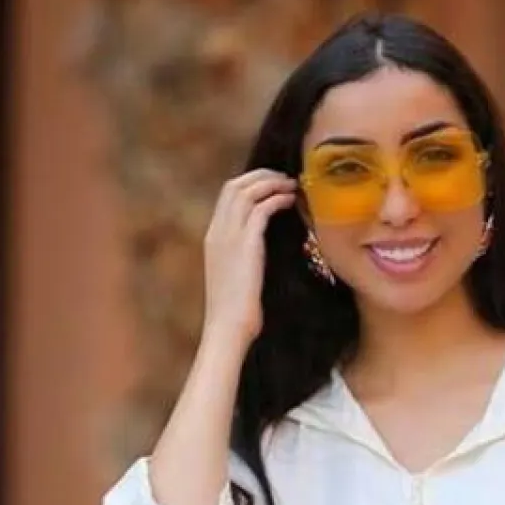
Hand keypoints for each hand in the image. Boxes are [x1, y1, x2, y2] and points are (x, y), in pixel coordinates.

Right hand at [202, 169, 297, 346]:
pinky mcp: (246, 244)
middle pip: (235, 186)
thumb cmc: (235, 314)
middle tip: (283, 178)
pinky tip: (290, 200)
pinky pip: (261, 208)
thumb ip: (243, 259)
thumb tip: (259, 256)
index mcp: (213, 238)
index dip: (250, 184)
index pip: (227, 196)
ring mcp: (229, 236)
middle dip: (261, 176)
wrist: (227, 328)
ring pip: (247, 191)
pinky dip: (276, 198)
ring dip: (271, 183)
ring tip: (291, 185)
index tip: (270, 185)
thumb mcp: (236, 279)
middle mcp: (218, 231)